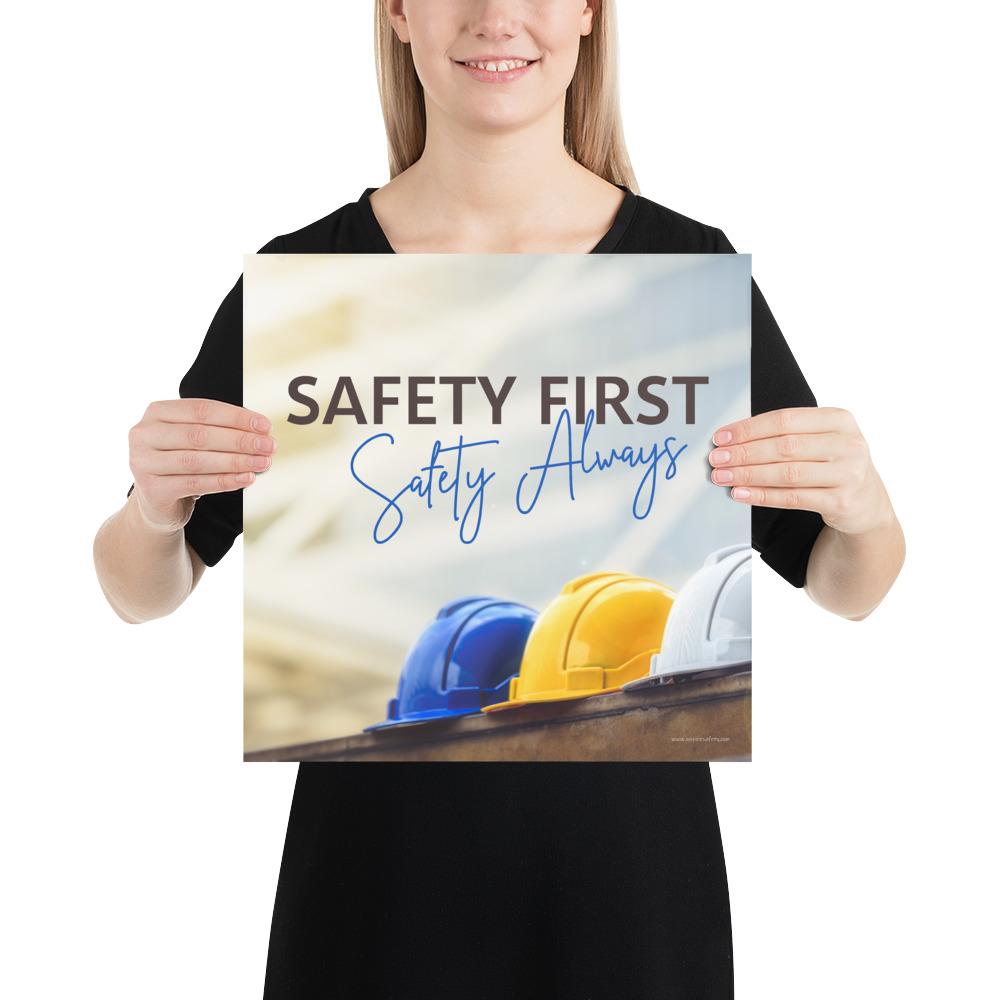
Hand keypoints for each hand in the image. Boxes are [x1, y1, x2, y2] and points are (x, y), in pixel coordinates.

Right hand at [128, 398, 275, 528]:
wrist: (157, 502)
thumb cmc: (181, 462)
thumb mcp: (194, 440)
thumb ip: (219, 429)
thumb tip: (261, 431)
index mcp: (157, 412)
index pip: (201, 410)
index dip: (236, 417)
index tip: (264, 426)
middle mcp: (144, 434)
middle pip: (200, 435)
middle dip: (240, 440)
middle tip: (268, 446)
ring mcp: (143, 462)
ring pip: (197, 460)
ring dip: (236, 461)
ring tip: (262, 463)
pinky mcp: (151, 489)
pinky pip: (195, 483)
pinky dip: (225, 481)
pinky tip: (246, 478)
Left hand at [708, 406, 892, 535]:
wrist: (867, 503)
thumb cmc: (832, 464)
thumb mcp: (820, 440)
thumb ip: (786, 434)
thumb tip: (732, 439)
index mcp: (840, 419)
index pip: (785, 420)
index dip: (749, 428)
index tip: (721, 437)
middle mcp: (849, 444)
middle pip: (784, 446)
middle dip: (744, 453)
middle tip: (716, 459)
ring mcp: (848, 474)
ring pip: (787, 473)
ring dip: (748, 475)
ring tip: (722, 477)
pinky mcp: (842, 502)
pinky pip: (793, 498)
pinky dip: (762, 495)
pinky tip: (740, 493)